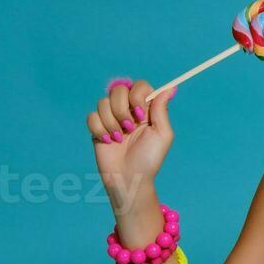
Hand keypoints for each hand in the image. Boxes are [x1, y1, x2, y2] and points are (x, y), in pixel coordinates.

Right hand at [88, 78, 175, 208]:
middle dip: (121, 109)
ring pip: (103, 102)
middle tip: (129, 128)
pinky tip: (109, 141)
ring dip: (111, 122)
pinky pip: (91, 116)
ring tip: (119, 138)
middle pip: (118, 89)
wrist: (129, 177)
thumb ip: (161, 109)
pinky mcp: (97, 127)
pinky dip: (100, 129)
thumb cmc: (149, 158)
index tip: (140, 114)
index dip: (137, 95)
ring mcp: (111, 117)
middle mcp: (128, 110)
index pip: (140, 86)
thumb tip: (171, 87)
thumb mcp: (162, 134)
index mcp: (146, 109)